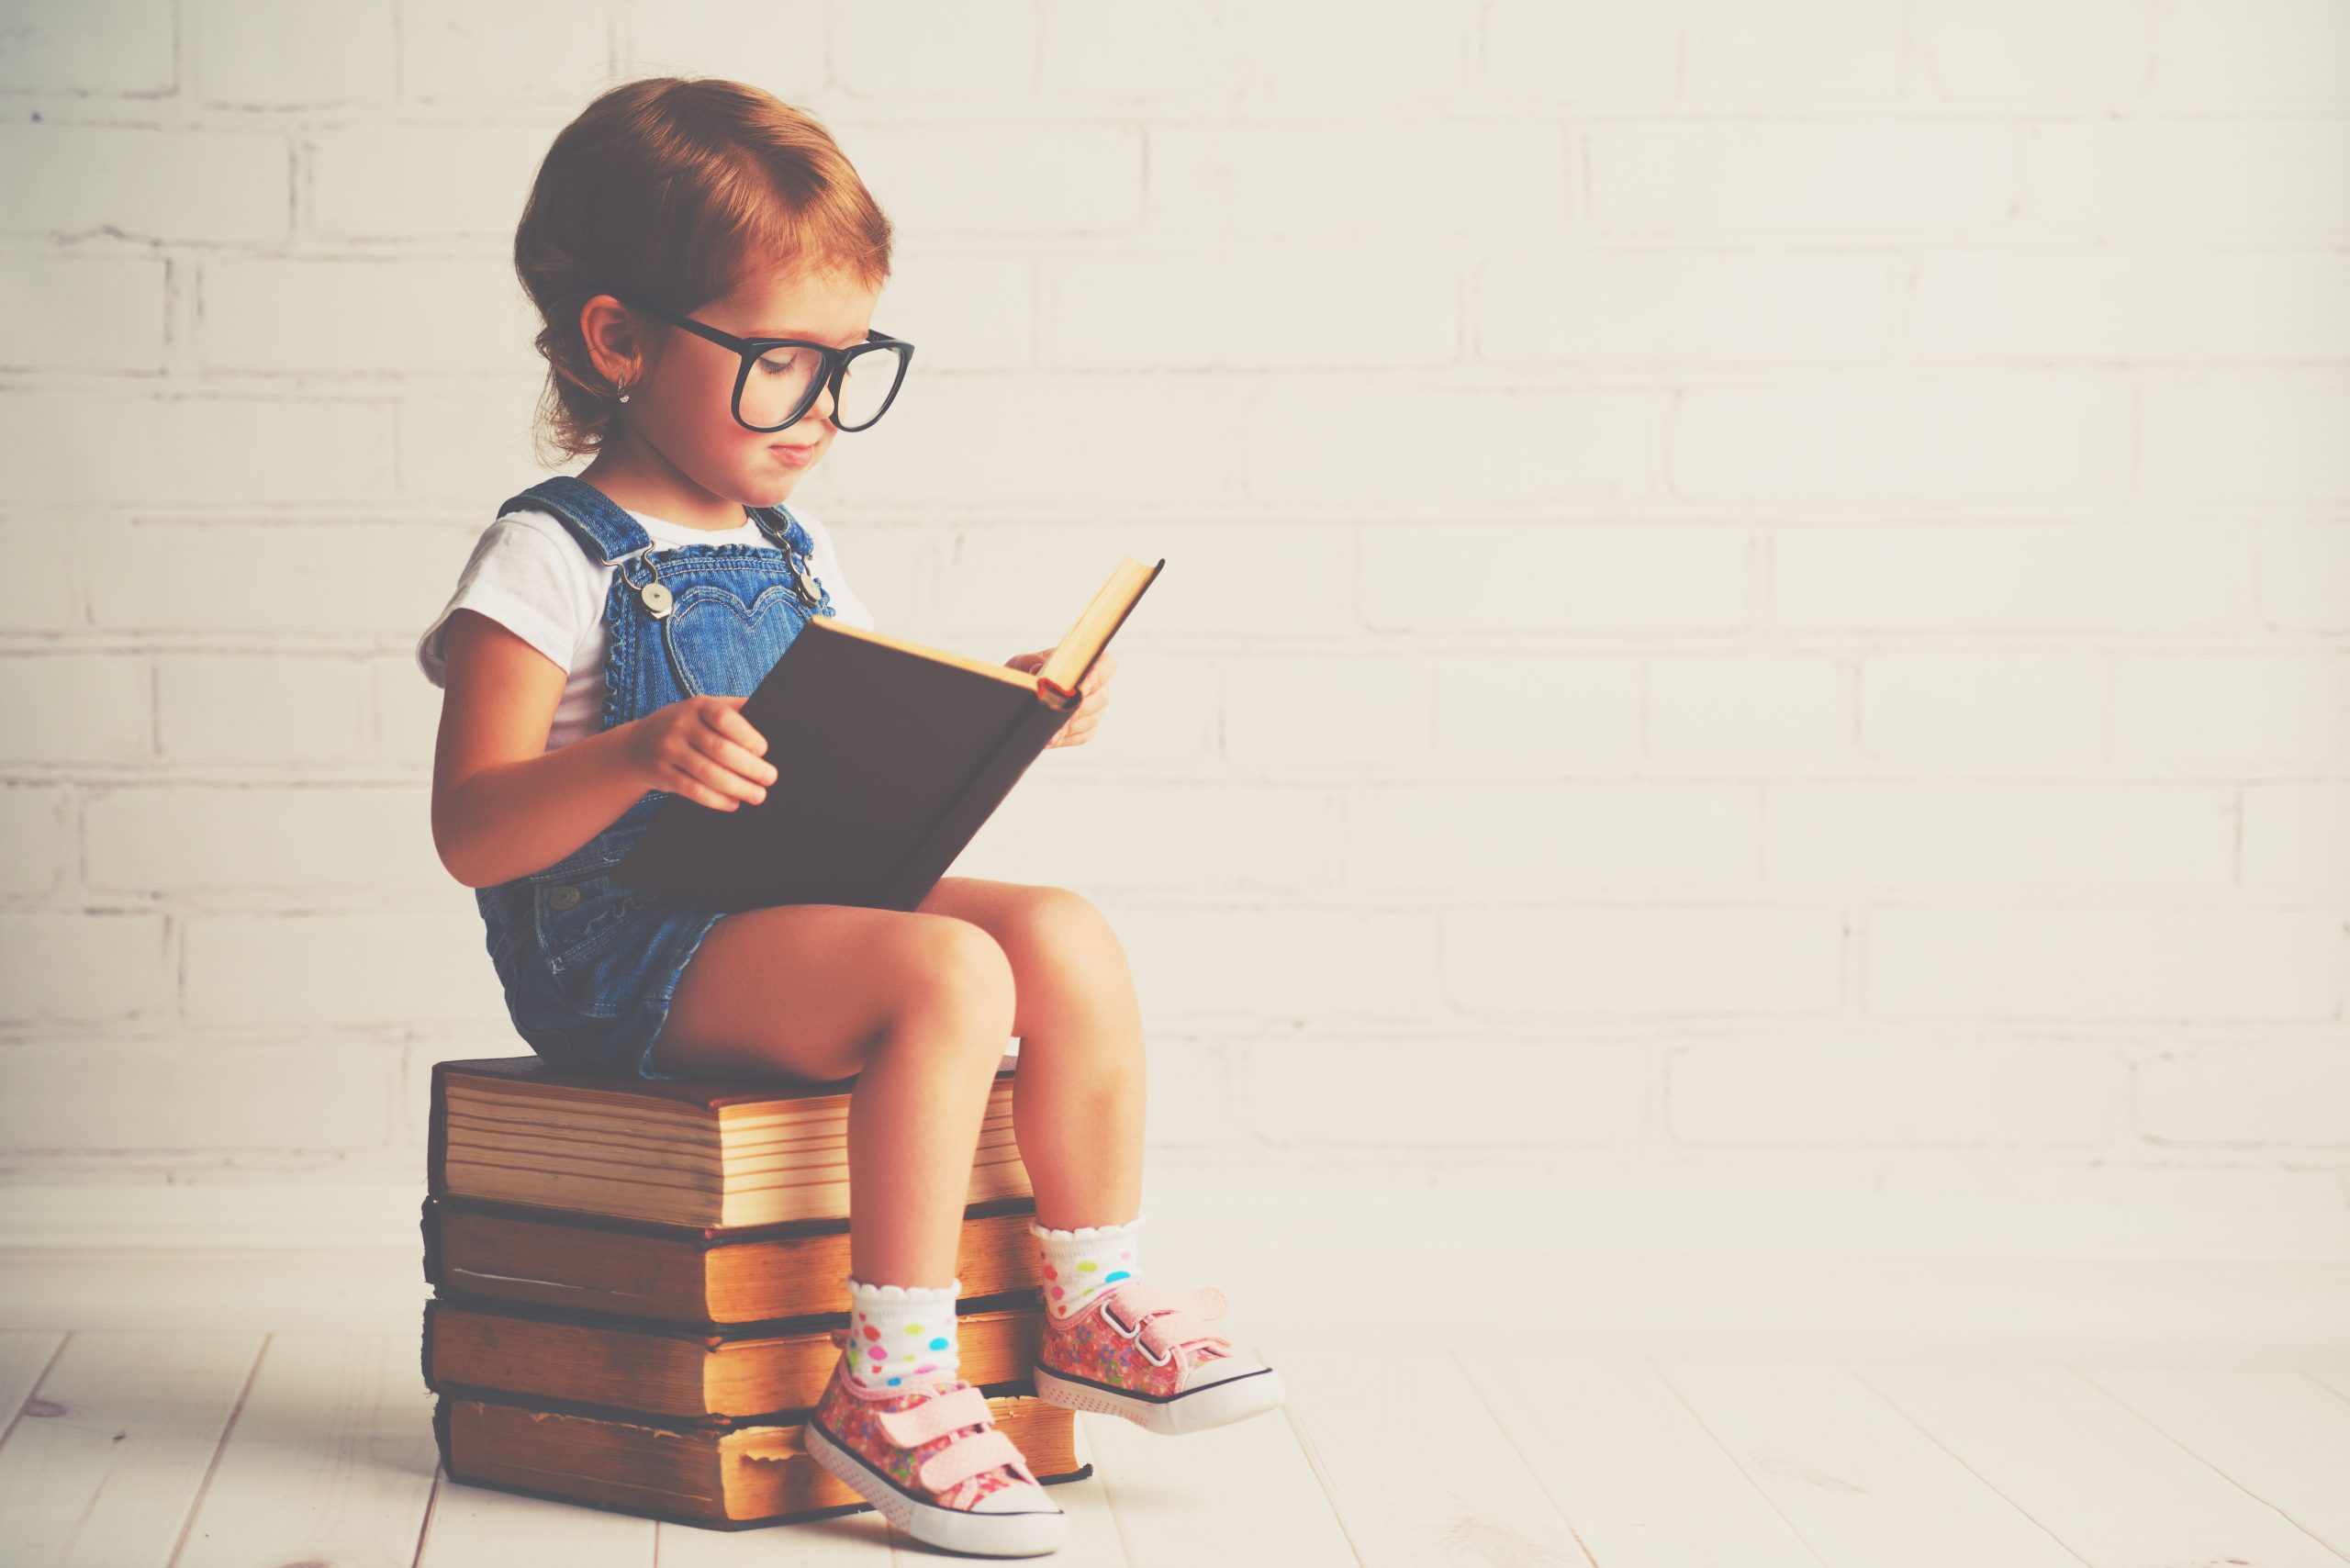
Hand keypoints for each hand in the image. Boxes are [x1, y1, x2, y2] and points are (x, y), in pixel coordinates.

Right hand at [621, 694, 776, 809]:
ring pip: (708, 773)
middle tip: (770, 778)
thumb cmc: (684, 727)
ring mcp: (668, 749)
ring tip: (757, 795)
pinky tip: (732, 803)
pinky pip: (692, 789)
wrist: (636, 746)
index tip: (763, 750)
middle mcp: (680, 725)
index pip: (725, 718)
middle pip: (720, 749)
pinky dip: (716, 799)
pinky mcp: (661, 773)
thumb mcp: (703, 710)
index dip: (747, 735)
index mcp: (698, 705)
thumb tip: (770, 713)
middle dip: (750, 767)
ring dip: (738, 787)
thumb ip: (733, 710)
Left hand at [1005, 649, 1115, 747]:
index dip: (1098, 676)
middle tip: (1059, 716)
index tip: (1079, 688)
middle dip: (1079, 708)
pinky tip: (1050, 739)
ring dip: (1070, 726)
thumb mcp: (1021, 664)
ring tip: (1049, 732)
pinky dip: (1067, 738)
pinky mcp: (1088, 728)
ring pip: (1092, 719)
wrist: (1020, 696)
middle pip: (1102, 697)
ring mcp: (1095, 708)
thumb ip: (1029, 663)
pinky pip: (1084, 735)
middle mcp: (1097, 685)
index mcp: (1085, 662)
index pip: (1107, 665)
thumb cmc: (1024, 674)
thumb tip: (1038, 670)